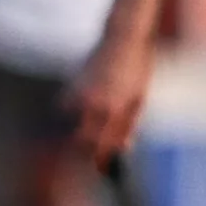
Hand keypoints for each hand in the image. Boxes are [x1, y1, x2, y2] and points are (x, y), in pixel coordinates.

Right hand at [68, 25, 155, 171]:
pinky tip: (75, 115)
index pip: (103, 144)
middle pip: (82, 139)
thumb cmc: (137, 69)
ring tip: (82, 137)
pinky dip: (68, 114)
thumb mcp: (140, 98)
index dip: (102, 158)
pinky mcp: (73, 83)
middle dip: (86, 150)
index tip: (102, 167)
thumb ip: (130, 124)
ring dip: (75, 132)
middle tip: (91, 156)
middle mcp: (96, 103)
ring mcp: (82, 93)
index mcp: (116, 109)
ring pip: (69, 124)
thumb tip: (125, 146)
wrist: (123, 39)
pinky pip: (64, 107)